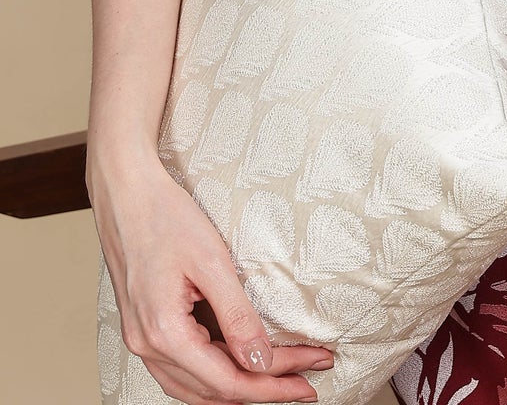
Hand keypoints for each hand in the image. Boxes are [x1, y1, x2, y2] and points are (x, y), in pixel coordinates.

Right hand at [89, 155, 333, 403]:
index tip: (309, 383)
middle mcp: (147, 346)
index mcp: (164, 333)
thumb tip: (261, 362)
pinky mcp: (143, 329)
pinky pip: (180, 371)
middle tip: (306, 383)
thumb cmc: (166, 217)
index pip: (228, 381)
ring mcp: (141, 340)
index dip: (272, 386)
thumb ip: (237, 317)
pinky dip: (212, 378)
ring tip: (279, 381)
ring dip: (237, 389)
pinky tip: (236, 369)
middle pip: (213, 391)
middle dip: (262, 389)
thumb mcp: (212, 262)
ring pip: (193, 389)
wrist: (125, 193)